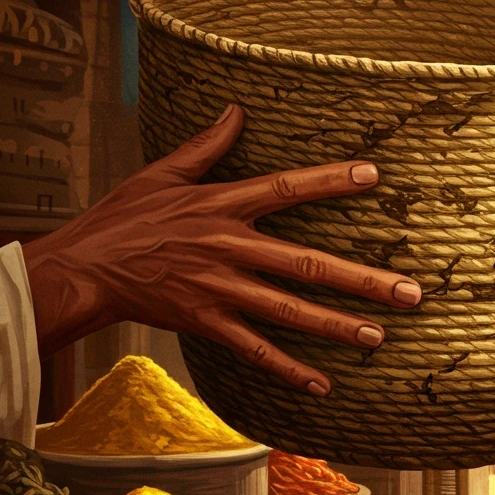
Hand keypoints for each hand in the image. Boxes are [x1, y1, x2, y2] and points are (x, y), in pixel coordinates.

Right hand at [22, 105, 421, 395]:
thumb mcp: (163, 172)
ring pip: (289, 310)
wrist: (83, 267)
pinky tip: (322, 384)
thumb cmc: (123, 216)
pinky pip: (254, 350)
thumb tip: (239, 110)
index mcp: (221, 205)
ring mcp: (219, 289)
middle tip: (411, 292)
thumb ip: (208, 145)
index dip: (330, 180)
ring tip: (380, 336)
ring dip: (337, 325)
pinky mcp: (206, 323)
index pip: (286, 188)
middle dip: (362, 279)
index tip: (374, 175)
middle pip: (306, 263)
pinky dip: (288, 369)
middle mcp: (228, 247)